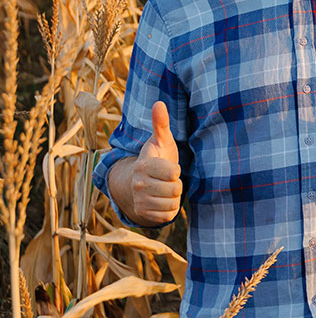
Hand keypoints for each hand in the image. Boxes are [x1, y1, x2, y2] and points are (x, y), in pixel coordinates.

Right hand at [131, 101, 181, 223]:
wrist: (141, 183)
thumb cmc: (157, 158)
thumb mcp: (161, 140)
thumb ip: (161, 123)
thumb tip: (159, 102)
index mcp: (143, 166)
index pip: (173, 173)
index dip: (176, 170)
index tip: (169, 167)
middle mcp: (138, 184)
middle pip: (175, 189)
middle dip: (176, 184)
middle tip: (167, 179)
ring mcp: (140, 200)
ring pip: (172, 203)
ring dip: (173, 197)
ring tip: (165, 188)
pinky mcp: (144, 214)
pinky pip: (168, 215)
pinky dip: (170, 208)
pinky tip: (164, 200)